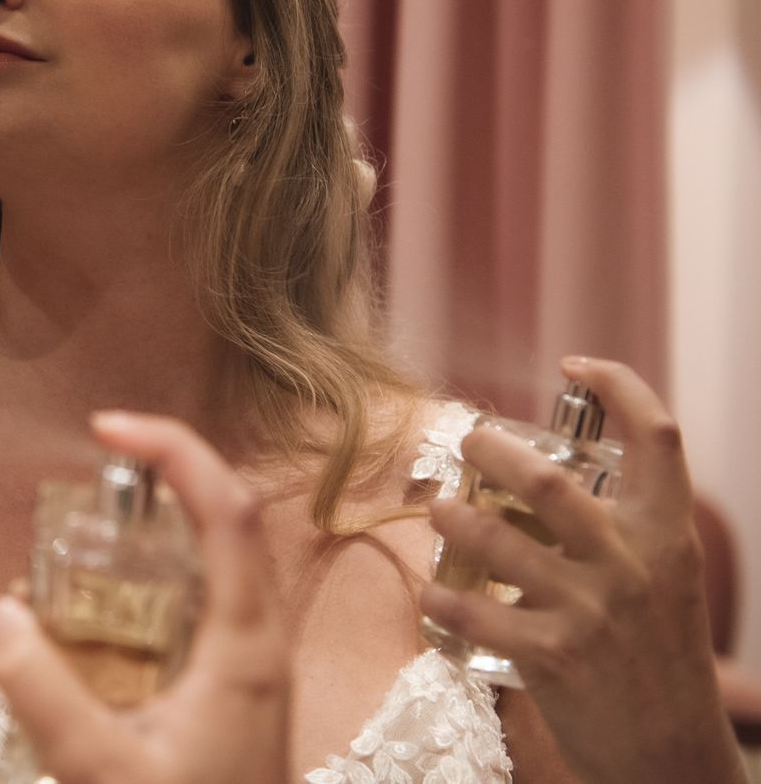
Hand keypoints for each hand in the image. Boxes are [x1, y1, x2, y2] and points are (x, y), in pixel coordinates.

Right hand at [0, 412, 289, 783]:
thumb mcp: (101, 773)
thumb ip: (43, 693)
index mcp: (244, 644)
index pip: (227, 508)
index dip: (173, 449)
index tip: (104, 426)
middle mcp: (259, 640)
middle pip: (225, 520)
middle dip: (158, 480)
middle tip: (89, 478)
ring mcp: (251, 666)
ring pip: (212, 562)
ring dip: (152, 532)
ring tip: (77, 543)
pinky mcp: (232, 693)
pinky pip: (196, 607)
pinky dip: (148, 584)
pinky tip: (91, 618)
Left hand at [419, 356, 744, 783]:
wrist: (674, 759)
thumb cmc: (655, 661)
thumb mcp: (661, 584)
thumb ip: (616, 534)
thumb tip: (534, 480)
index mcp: (667, 539)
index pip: (660, 439)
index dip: (620, 386)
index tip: (576, 363)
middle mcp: (634, 566)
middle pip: (547, 481)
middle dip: (492, 451)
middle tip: (467, 443)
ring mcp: (592, 612)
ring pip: (498, 539)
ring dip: (454, 519)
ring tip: (438, 511)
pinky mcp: (553, 659)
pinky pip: (475, 613)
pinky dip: (443, 598)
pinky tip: (432, 593)